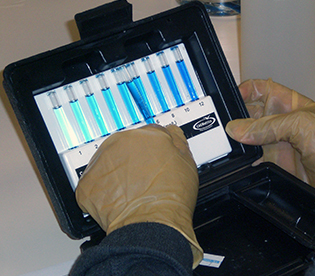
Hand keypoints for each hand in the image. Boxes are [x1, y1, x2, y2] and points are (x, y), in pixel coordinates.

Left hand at [75, 124, 202, 267]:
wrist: (153, 223)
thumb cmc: (172, 196)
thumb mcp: (187, 161)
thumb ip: (177, 141)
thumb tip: (172, 133)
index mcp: (147, 134)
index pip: (148, 134)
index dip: (152, 149)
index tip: (153, 159)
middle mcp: (122, 142)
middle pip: (125, 146)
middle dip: (131, 160)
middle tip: (143, 178)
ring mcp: (101, 162)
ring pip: (107, 163)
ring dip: (115, 174)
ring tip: (130, 191)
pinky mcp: (87, 183)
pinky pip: (92, 184)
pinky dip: (101, 193)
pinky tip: (117, 200)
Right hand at [225, 79, 314, 201]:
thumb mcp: (301, 124)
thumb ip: (267, 126)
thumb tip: (238, 129)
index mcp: (291, 104)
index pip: (262, 90)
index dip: (246, 90)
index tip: (231, 98)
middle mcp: (283, 123)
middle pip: (251, 115)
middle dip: (238, 118)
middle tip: (228, 125)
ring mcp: (280, 144)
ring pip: (250, 138)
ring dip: (240, 141)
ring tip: (232, 143)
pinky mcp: (278, 165)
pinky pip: (254, 160)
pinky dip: (245, 161)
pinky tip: (241, 160)